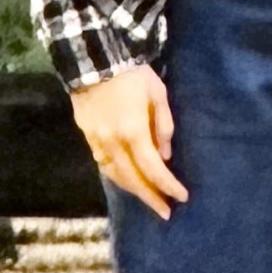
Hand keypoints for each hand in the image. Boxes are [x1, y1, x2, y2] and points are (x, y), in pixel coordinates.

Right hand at [71, 66, 188, 219]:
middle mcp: (114, 143)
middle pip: (133, 180)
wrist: (96, 60)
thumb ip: (164, 125)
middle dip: (150, 198)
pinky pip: (103, 165)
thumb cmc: (133, 74)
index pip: (153, 168)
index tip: (182, 197)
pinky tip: (126, 179)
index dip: (168, 185)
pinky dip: (117, 176)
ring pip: (115, 176)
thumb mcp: (158, 92)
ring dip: (133, 190)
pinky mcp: (87, 138)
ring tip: (148, 199)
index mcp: (134, 131)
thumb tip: (166, 155)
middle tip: (165, 212)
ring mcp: (97, 142)